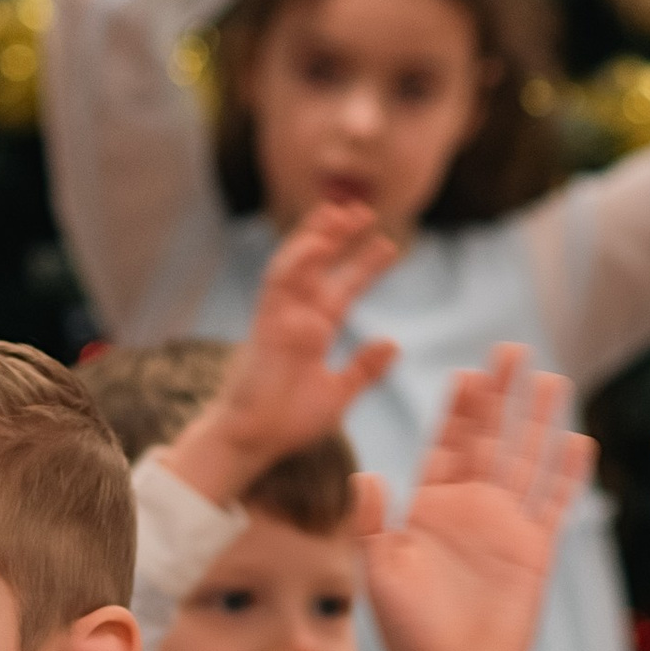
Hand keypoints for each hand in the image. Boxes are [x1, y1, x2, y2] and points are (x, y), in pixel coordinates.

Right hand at [160, 199, 399, 506]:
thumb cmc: (289, 422)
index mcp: (314, 331)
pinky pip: (279, 282)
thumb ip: (364, 368)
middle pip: (320, 267)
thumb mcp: (338, 393)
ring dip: (317, 236)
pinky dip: (299, 259)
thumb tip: (394, 343)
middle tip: (365, 211)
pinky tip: (321, 241)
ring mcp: (280, 317)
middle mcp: (297, 318)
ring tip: (343, 212)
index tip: (389, 245)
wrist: (255, 440)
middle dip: (340, 238)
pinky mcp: (265, 323)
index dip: (364, 265)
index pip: (342, 288)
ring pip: (296, 264)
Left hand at [361, 347, 592, 650]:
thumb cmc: (409, 634)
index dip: (458, 409)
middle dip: (500, 396)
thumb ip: (371, 524)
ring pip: (526, 459)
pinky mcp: (535, 550)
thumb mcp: (380, 574)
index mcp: (429, 507)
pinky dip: (567, 473)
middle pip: (490, 438)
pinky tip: (577, 438)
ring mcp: (505, 526)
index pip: (447, 444)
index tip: (468, 372)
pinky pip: (555, 503)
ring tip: (550, 378)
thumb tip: (365, 474)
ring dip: (537, 421)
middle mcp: (470, 508)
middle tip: (512, 350)